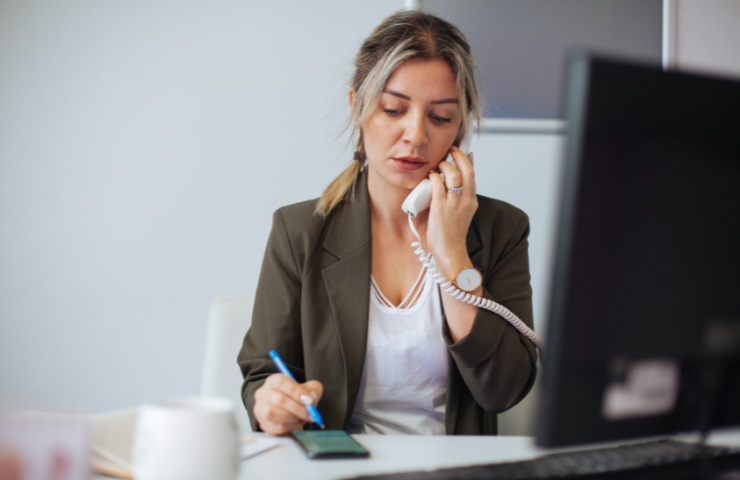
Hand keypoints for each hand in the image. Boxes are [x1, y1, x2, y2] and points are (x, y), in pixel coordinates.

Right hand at [253, 373, 323, 435]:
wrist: (287, 411)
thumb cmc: (296, 398)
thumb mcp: (307, 389)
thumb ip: (313, 390)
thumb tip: (312, 397)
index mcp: (273, 381)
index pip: (280, 382)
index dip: (295, 391)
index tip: (309, 400)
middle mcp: (263, 393)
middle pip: (279, 399)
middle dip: (298, 408)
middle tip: (310, 414)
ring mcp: (260, 409)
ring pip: (272, 413)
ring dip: (291, 418)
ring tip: (299, 418)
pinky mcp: (263, 424)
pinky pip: (275, 427)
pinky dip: (289, 427)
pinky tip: (294, 424)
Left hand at [426, 146, 478, 279]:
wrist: (451, 252)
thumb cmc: (451, 236)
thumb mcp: (460, 214)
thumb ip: (456, 199)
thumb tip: (448, 185)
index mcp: (471, 202)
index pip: (472, 176)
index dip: (468, 161)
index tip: (464, 153)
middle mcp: (466, 200)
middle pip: (467, 171)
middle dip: (459, 157)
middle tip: (451, 151)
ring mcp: (454, 204)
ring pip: (453, 175)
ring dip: (444, 166)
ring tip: (438, 166)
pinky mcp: (441, 208)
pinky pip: (437, 185)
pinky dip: (434, 177)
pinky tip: (430, 176)